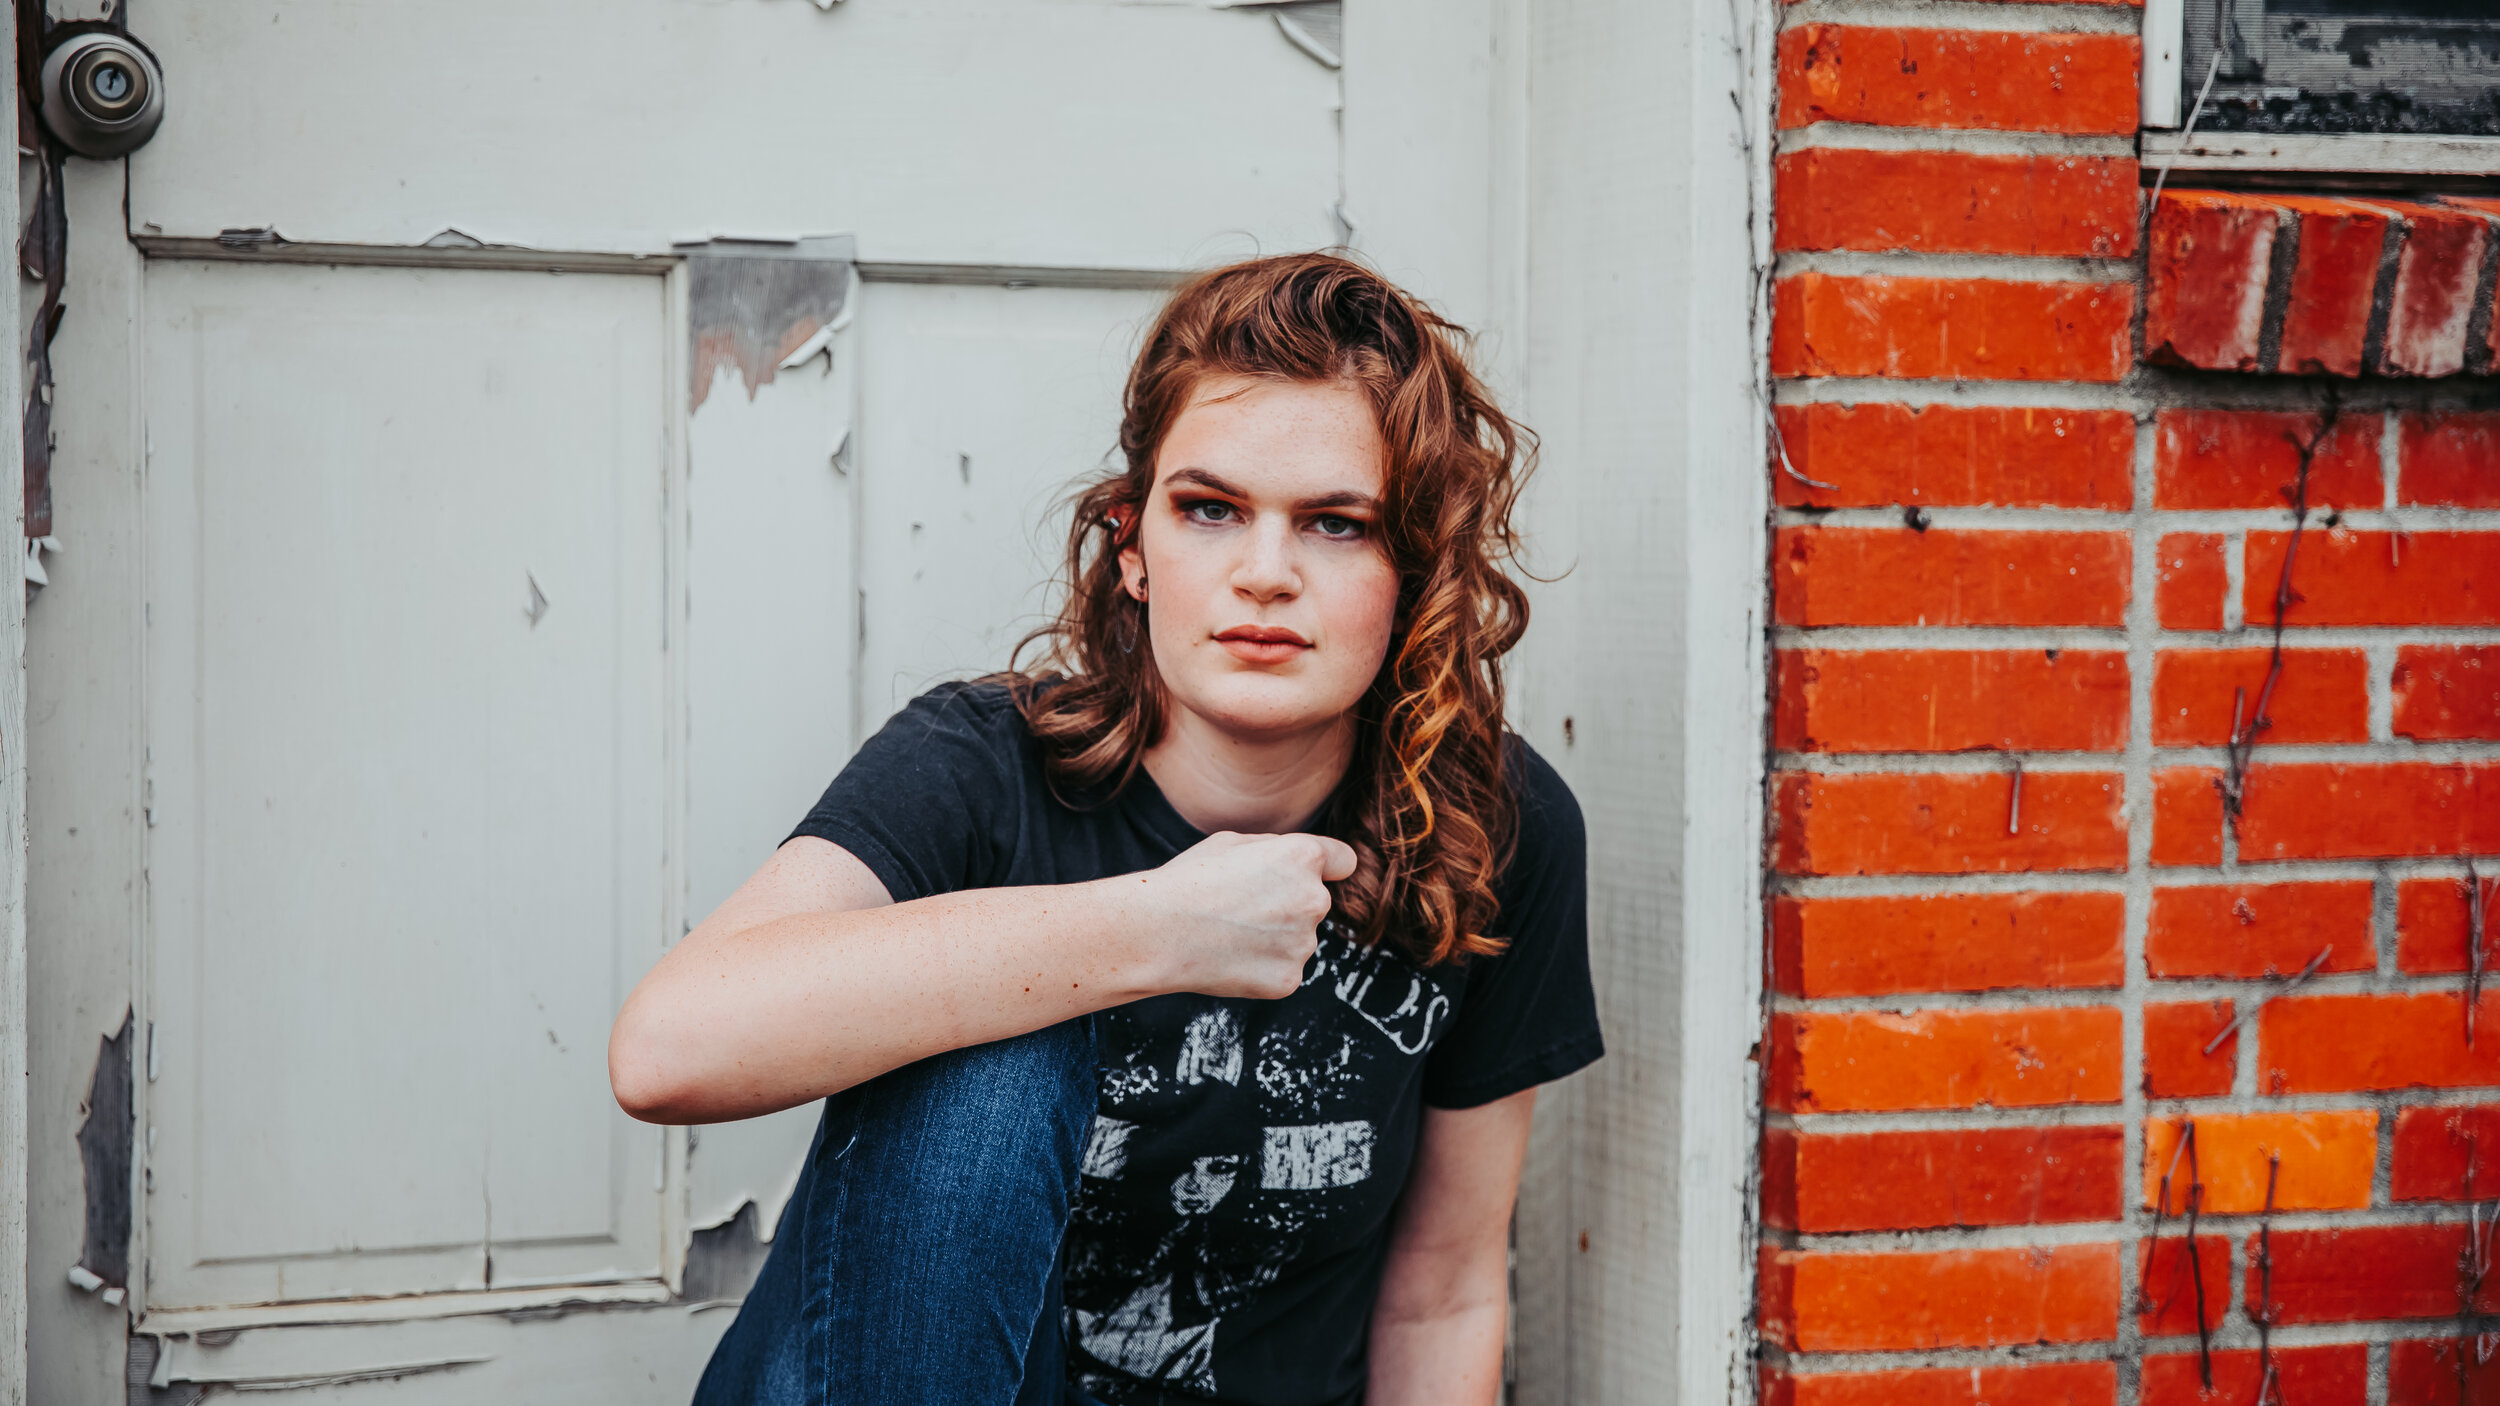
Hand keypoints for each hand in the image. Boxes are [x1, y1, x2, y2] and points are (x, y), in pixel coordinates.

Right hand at [1123, 831, 1358, 998]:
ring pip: (1297, 938)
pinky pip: (1282, 969)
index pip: (1343, 861)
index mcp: (1302, 858)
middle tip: (1240, 909)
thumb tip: (1300, 861)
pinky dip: (1261, 967)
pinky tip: (1229, 958)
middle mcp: (1314, 899)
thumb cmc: (1188, 881)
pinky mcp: (1289, 979)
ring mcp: (1303, 944)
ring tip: (1228, 934)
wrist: (1157, 932)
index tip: (1320, 875)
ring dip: (1274, 938)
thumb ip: (1276, 849)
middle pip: (1314, 902)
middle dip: (1288, 905)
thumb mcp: (1231, 843)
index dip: (1329, 866)